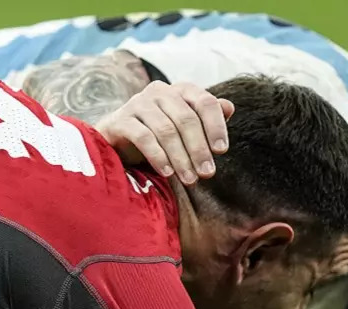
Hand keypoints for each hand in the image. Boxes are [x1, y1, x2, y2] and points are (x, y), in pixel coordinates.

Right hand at [94, 81, 233, 184]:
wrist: (117, 140)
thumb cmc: (159, 133)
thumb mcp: (185, 126)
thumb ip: (206, 118)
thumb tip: (229, 107)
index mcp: (181, 90)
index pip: (205, 102)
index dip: (216, 126)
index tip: (222, 151)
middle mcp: (160, 91)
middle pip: (186, 119)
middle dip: (199, 149)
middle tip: (207, 174)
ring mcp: (138, 103)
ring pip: (166, 130)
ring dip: (181, 158)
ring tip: (189, 180)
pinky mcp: (121, 120)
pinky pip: (144, 137)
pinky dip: (158, 157)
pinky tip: (167, 173)